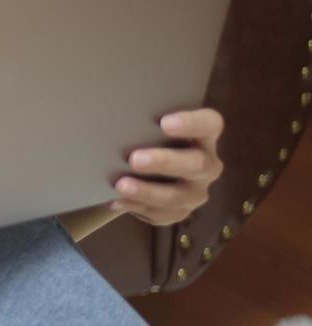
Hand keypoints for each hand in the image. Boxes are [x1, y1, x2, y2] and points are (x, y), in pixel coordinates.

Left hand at [112, 108, 225, 225]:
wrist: (149, 168)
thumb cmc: (151, 135)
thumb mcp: (153, 125)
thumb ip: (146, 119)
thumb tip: (115, 111)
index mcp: (205, 135)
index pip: (209, 124)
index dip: (192, 123)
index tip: (165, 122)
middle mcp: (207, 165)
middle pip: (195, 163)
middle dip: (164, 162)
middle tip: (135, 159)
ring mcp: (195, 191)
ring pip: (177, 196)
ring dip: (147, 191)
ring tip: (121, 186)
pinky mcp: (180, 212)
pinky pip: (161, 214)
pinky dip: (137, 207)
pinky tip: (117, 201)